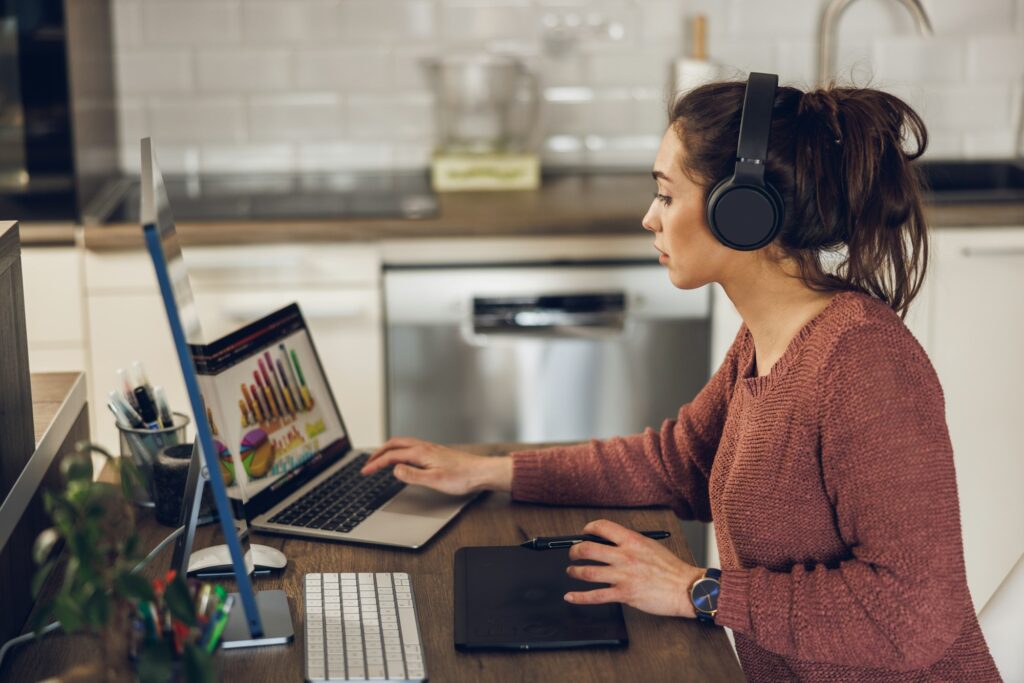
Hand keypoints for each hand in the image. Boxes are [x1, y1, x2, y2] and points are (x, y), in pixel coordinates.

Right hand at [360, 436, 511, 495]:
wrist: (481, 472)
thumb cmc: (462, 477)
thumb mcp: (434, 480)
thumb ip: (413, 475)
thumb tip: (394, 470)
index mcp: (421, 453)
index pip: (392, 456)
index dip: (376, 463)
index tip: (365, 471)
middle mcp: (424, 447)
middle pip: (394, 444)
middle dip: (378, 453)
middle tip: (367, 463)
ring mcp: (430, 448)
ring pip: (403, 443)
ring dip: (388, 449)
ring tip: (380, 458)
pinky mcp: (436, 452)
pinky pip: (411, 446)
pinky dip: (399, 450)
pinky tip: (403, 457)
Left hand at [563, 519, 704, 618]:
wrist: (685, 588)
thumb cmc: (671, 569)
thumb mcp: (650, 546)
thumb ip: (631, 544)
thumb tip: (612, 544)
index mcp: (632, 541)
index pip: (602, 527)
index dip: (588, 528)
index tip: (584, 532)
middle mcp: (625, 556)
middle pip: (588, 549)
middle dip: (574, 551)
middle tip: (572, 554)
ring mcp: (623, 576)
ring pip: (588, 572)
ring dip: (575, 571)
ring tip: (571, 571)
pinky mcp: (624, 594)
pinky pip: (596, 596)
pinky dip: (580, 597)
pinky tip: (570, 596)